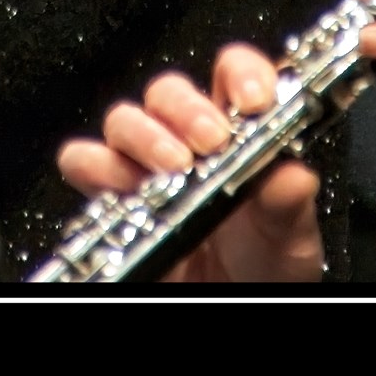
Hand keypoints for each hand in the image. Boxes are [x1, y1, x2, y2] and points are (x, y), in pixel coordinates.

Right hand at [56, 45, 325, 283]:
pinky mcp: (111, 196)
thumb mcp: (289, 236)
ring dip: (144, 135)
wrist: (229, 301)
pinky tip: (125, 187)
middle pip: (169, 90)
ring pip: (125, 118)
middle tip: (210, 140)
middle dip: (187, 108)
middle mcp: (187, 140)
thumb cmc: (262, 265)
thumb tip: (292, 173)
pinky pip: (83, 162)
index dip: (240, 73)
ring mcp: (145, 166)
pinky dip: (96, 166)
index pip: (233, 74)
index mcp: (238, 133)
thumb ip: (288, 203)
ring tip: (172, 166)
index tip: (253, 101)